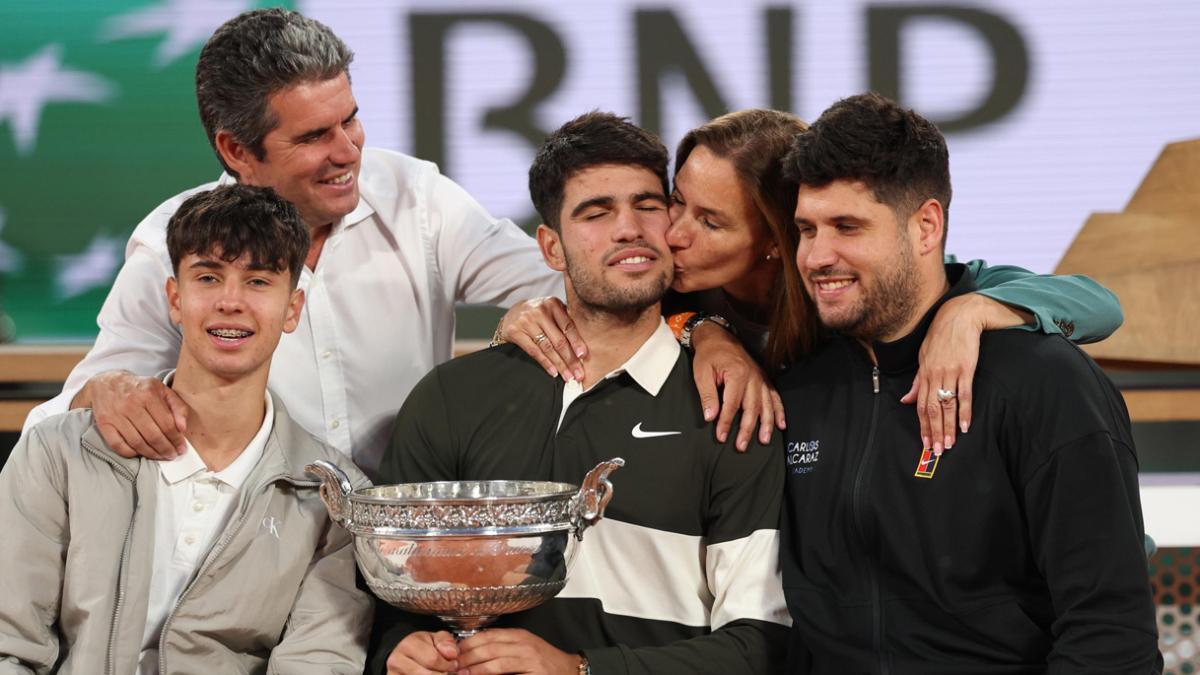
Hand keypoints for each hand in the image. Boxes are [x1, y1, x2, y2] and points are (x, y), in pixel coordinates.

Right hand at [80, 370, 188, 459]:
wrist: (107, 383)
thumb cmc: (139, 388)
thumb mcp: (162, 390)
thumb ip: (178, 407)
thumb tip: (182, 428)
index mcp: (148, 395)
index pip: (167, 424)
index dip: (176, 439)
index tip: (181, 448)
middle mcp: (131, 405)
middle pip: (152, 435)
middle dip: (165, 449)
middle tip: (172, 455)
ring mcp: (115, 415)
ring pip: (137, 442)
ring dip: (151, 454)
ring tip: (160, 456)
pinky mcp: (104, 424)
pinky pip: (118, 445)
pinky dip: (130, 453)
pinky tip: (140, 452)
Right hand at [386, 631, 459, 674]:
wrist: (401, 650)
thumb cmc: (420, 645)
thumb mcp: (434, 637)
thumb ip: (446, 642)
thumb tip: (452, 653)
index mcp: (408, 645)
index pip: (432, 660)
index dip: (447, 664)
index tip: (453, 664)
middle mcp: (397, 661)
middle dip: (443, 674)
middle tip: (448, 671)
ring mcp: (394, 674)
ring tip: (440, 673)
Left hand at [456, 628, 580, 673]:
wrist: (570, 671)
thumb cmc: (545, 662)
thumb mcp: (524, 647)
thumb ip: (503, 647)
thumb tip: (473, 651)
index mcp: (519, 635)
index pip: (487, 635)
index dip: (467, 644)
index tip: (454, 652)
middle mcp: (523, 644)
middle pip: (488, 648)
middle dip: (466, 658)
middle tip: (452, 666)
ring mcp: (529, 660)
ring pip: (495, 663)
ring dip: (474, 670)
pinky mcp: (533, 674)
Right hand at [496, 297, 586, 381]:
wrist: (513, 313)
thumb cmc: (539, 314)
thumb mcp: (553, 311)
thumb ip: (566, 322)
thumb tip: (583, 348)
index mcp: (553, 304)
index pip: (568, 326)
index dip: (577, 342)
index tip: (584, 356)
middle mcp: (539, 311)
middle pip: (559, 340)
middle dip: (570, 359)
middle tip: (579, 373)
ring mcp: (526, 322)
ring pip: (547, 348)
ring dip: (559, 365)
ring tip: (568, 376)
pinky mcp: (515, 332)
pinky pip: (534, 352)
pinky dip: (545, 363)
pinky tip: (553, 372)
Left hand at [690, 322, 784, 450]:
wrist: (718, 337)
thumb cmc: (709, 356)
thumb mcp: (702, 373)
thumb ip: (707, 395)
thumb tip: (710, 417)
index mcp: (737, 374)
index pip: (732, 405)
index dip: (726, 423)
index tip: (721, 437)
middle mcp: (752, 377)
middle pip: (752, 408)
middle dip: (747, 429)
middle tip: (741, 446)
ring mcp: (760, 378)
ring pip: (766, 405)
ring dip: (766, 424)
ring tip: (764, 440)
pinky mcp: (763, 379)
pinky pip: (774, 396)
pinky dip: (779, 411)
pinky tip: (781, 424)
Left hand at [901, 293, 1027, 453]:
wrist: (959, 316)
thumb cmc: (940, 337)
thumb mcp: (924, 357)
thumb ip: (916, 381)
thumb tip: (905, 400)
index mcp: (923, 374)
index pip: (920, 406)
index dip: (922, 426)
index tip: (925, 443)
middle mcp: (934, 375)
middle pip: (931, 409)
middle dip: (934, 432)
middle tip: (937, 452)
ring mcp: (950, 372)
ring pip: (946, 405)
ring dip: (948, 427)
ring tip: (950, 445)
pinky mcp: (965, 368)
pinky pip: (964, 393)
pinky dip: (965, 411)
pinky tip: (965, 426)